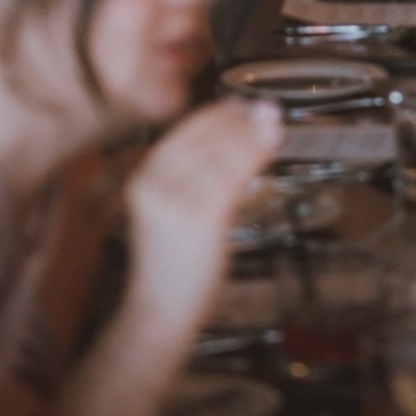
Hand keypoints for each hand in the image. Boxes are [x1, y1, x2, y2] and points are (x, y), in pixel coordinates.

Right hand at [123, 100, 281, 326]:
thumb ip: (192, 174)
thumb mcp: (171, 209)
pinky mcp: (201, 217)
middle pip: (203, 138)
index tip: (240, 104)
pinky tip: (272, 143)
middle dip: (238, 119)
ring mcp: (175, 200)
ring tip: (274, 122)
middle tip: (266, 108)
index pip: (183, 133)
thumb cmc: (171, 261)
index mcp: (141, 178)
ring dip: (253, 133)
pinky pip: (234, 174)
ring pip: (222, 152)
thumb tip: (233, 131)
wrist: (159, 311)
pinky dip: (257, 153)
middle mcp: (153, 184)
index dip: (215, 114)